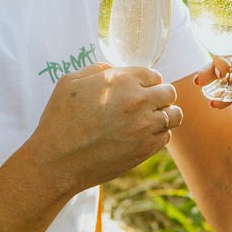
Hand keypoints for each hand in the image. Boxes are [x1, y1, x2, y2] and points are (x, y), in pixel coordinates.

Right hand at [28, 63, 179, 192]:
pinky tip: (142, 136)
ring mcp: (144, 126)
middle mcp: (137, 101)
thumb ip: (98, 70)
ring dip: (164, 115)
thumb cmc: (60, 120)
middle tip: (146, 104)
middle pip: (169, 92)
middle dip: (159, 95)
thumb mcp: (70, 82)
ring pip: (174, 115)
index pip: (154, 74)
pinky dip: (158, 135)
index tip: (140, 89)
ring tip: (150, 119)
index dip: (147, 81)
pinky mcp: (145, 149)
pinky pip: (166, 137)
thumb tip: (116, 70)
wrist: (57, 161)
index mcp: (121, 80)